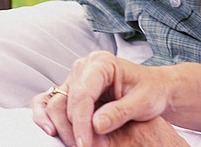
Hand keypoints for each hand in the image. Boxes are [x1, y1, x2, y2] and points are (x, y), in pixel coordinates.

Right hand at [31, 52, 176, 146]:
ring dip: (64, 129)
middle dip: (74, 130)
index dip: (82, 123)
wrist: (153, 88)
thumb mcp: (142, 102)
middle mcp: (84, 67)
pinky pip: (50, 102)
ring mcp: (75, 78)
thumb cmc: (150, 90)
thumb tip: (96, 125)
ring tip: (81, 146)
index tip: (85, 145)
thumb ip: (119, 112)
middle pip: (65, 100)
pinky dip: (47, 117)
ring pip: (56, 104)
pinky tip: (51, 132)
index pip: (84, 94)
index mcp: (102, 63)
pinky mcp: (71, 90)